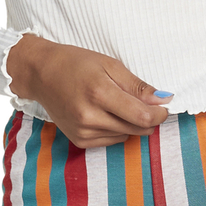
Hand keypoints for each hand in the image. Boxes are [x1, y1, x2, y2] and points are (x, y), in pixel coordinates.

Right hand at [6, 34, 171, 148]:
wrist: (41, 74)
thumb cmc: (76, 64)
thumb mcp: (110, 64)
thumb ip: (138, 85)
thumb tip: (164, 99)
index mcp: (99, 93)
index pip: (143, 116)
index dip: (160, 113)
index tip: (164, 106)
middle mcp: (89, 116)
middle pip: (137, 128)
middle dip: (148, 118)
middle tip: (145, 103)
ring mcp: (83, 131)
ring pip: (126, 135)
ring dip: (131, 123)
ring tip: (117, 103)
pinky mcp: (79, 140)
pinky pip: (112, 140)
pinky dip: (117, 129)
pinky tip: (106, 114)